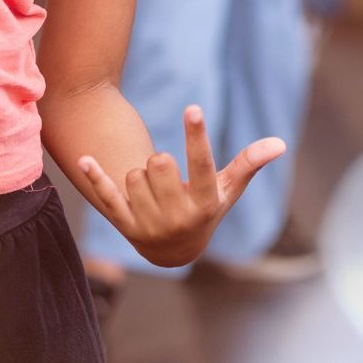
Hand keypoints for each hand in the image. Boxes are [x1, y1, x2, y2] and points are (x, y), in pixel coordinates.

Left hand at [77, 106, 284, 267]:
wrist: (175, 254)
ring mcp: (148, 224)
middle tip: (168, 175)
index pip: (201, 164)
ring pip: (135, 173)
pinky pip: (107, 196)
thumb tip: (279, 142)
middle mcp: (177, 218)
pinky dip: (96, 178)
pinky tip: (83, 161)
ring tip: (153, 191)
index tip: (192, 107)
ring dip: (141, 174)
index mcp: (205, 205)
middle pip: (159, 162)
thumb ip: (249, 164)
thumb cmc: (207, 211)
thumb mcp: (228, 191)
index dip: (197, 135)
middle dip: (161, 160)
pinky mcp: (123, 225)